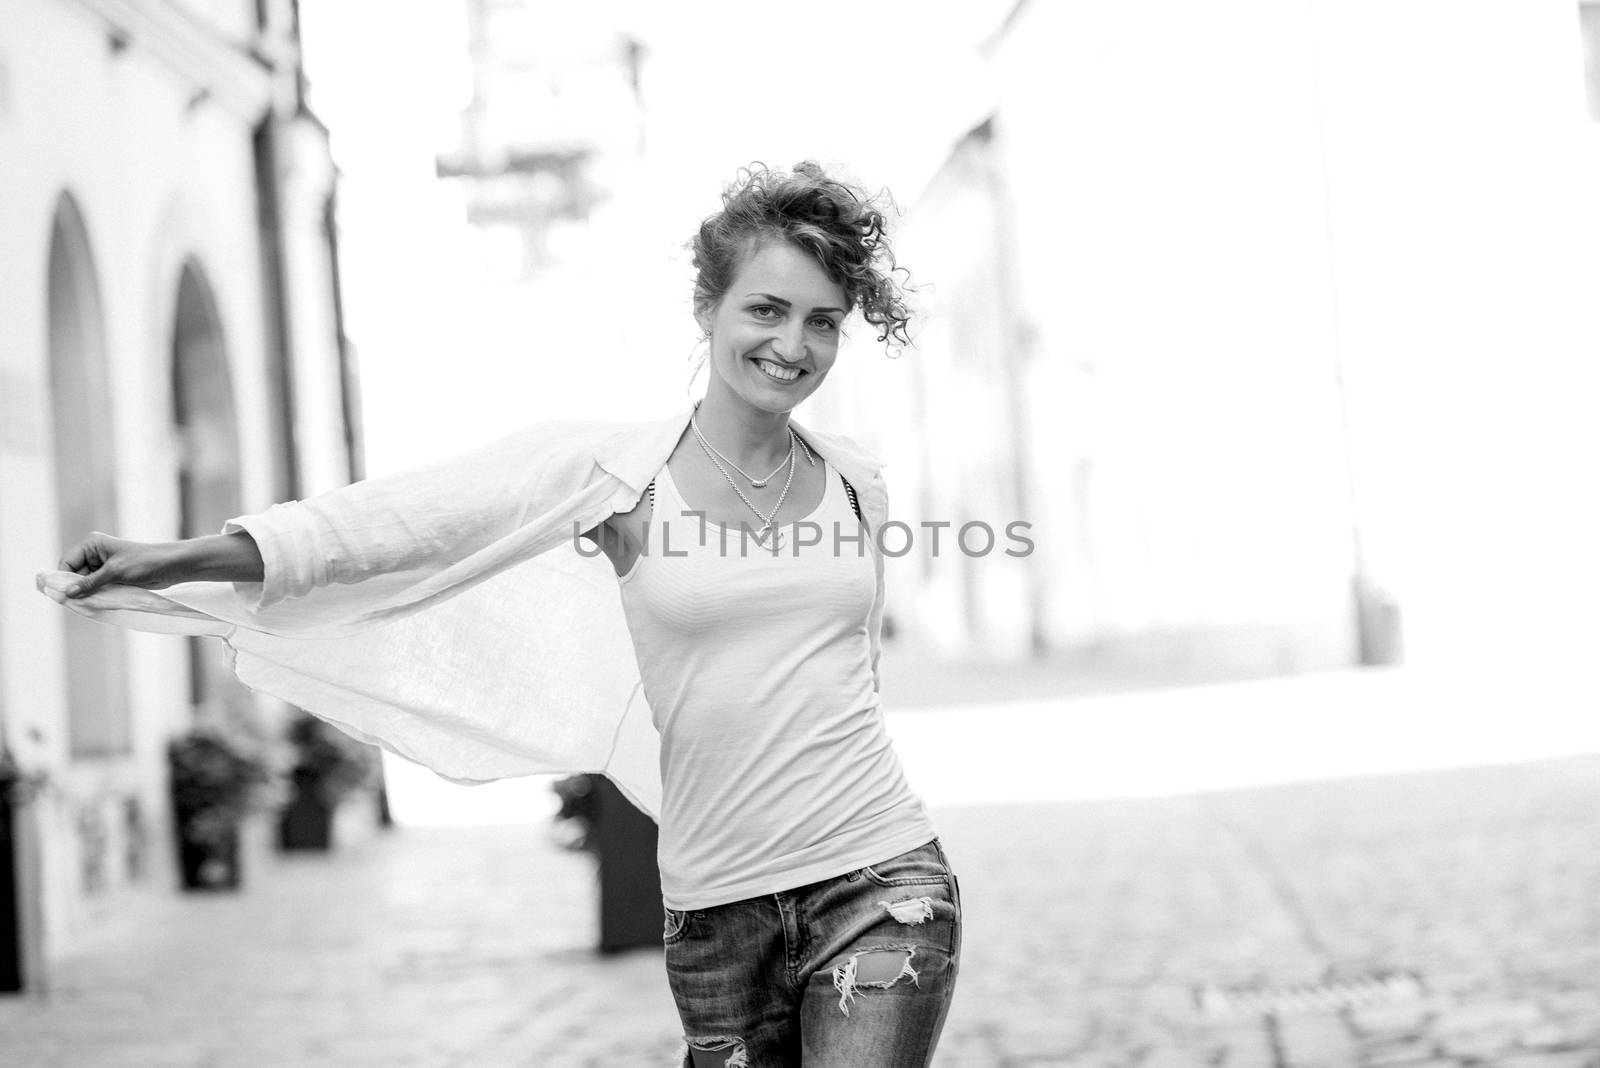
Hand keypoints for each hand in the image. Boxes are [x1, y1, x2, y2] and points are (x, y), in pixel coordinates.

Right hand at [56, 533, 180, 597]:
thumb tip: (68, 593)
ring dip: (87, 594)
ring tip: (92, 603)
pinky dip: (96, 595)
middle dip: (76, 589)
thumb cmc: (143, 562)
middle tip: (79, 603)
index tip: (64, 596)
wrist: (170, 566)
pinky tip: (99, 602)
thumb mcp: (114, 572)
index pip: (67, 563)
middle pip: (74, 575)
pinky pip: (97, 588)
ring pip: (85, 584)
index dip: (63, 579)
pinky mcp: (112, 577)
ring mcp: (103, 566)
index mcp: (91, 544)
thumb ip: (90, 583)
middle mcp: (94, 554)